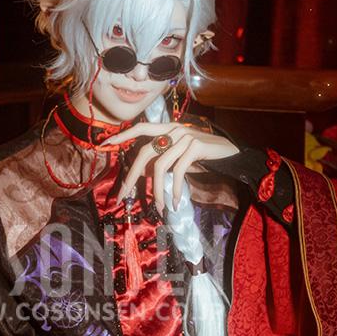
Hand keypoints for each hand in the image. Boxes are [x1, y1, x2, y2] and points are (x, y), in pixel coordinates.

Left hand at [102, 122, 238, 210]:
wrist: (232, 154)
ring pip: (160, 166)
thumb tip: (141, 173)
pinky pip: (178, 171)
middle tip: (123, 195)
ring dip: (158, 190)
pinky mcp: (196, 146)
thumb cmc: (204, 156)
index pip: (141, 128)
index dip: (123, 135)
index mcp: (168, 128)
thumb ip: (162, 159)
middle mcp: (174, 129)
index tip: (104, 143)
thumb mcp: (180, 156)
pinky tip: (175, 202)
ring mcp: (185, 136)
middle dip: (132, 176)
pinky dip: (174, 188)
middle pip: (145, 152)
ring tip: (160, 207)